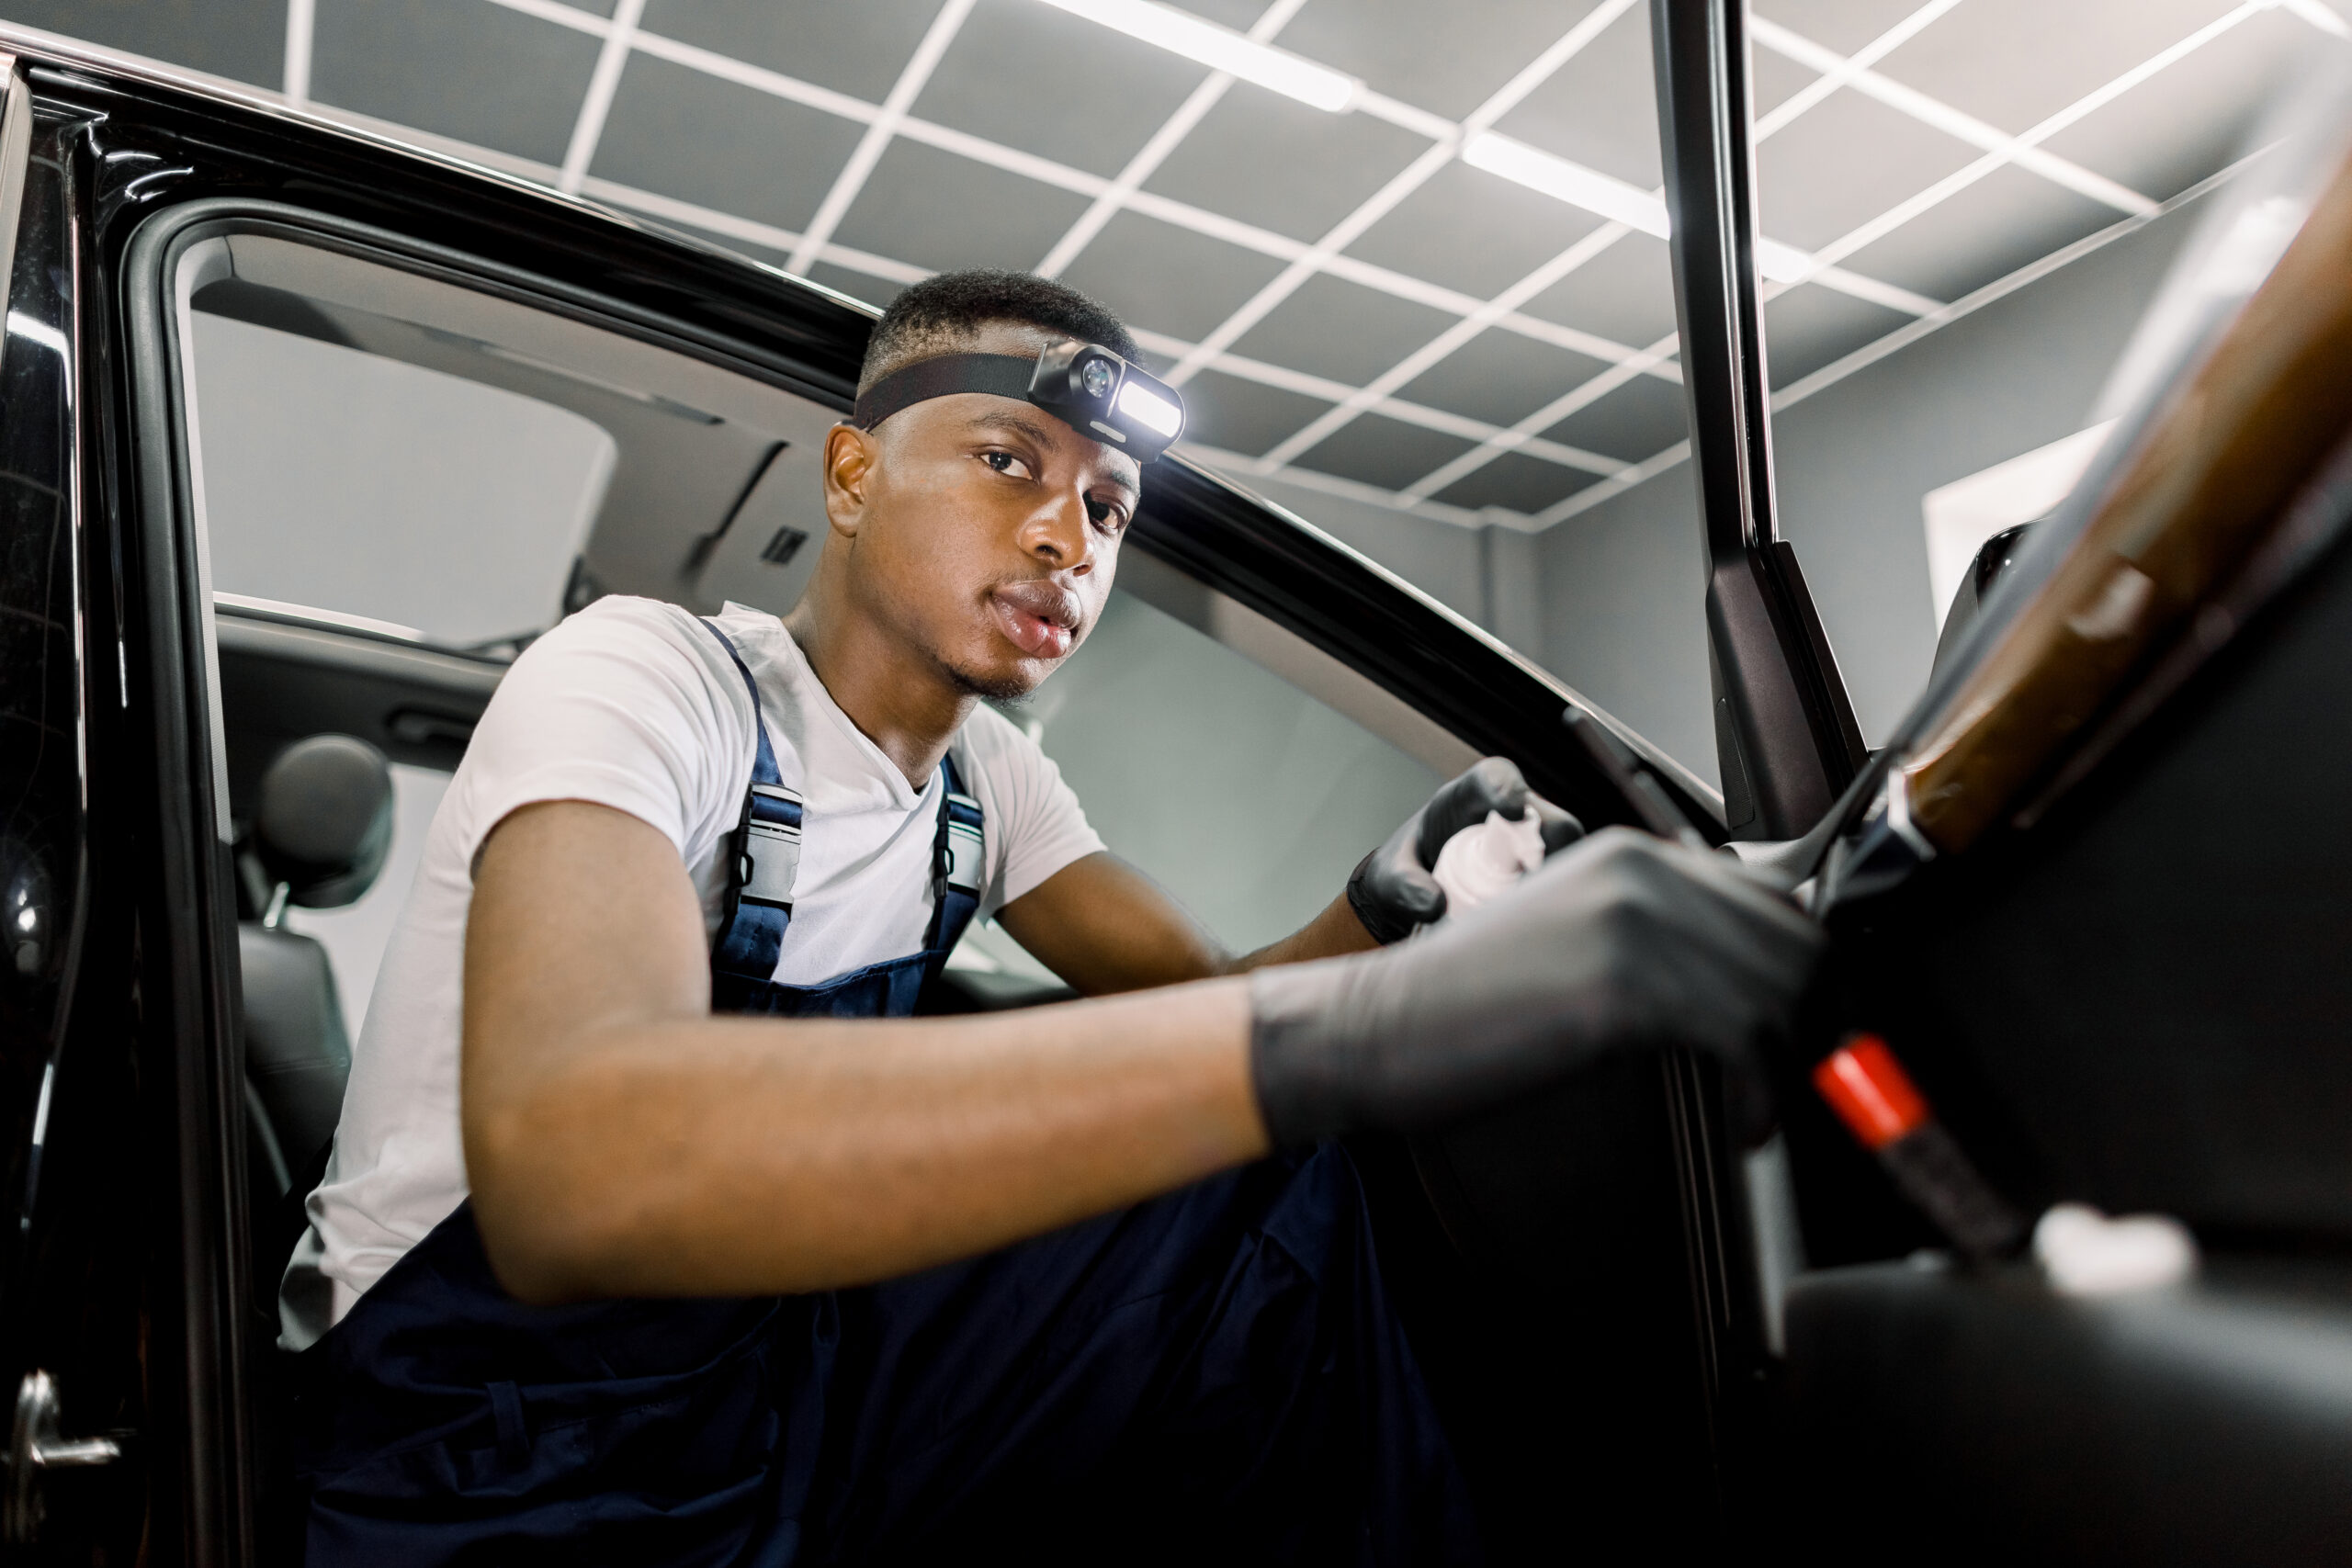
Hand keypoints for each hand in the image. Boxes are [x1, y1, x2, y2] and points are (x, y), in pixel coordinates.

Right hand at [1252, 828, 1821, 1146]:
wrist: (1376, 1030)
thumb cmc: (1466, 1009)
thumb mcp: (1571, 946)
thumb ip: (1655, 943)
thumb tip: (1757, 988)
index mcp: (1633, 855)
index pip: (1773, 896)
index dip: (1806, 971)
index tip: (1806, 1034)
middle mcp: (1643, 871)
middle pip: (1794, 938)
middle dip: (1818, 1019)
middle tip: (1804, 1083)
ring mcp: (1634, 919)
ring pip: (1783, 988)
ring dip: (1794, 1064)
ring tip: (1762, 1111)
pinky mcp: (1624, 982)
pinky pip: (1745, 1038)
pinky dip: (1761, 1094)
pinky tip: (1743, 1125)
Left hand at [1345, 757, 1583, 943]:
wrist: (1418, 894)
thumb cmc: (1406, 873)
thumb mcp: (1390, 877)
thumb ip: (1402, 886)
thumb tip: (1434, 905)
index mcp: (1471, 796)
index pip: (1497, 778)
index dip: (1507, 790)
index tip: (1509, 810)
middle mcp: (1513, 817)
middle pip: (1554, 822)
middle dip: (1551, 848)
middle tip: (1527, 881)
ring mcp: (1535, 851)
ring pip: (1572, 860)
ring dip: (1560, 884)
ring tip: (1529, 911)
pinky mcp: (1546, 880)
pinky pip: (1570, 887)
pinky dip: (1560, 905)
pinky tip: (1536, 926)